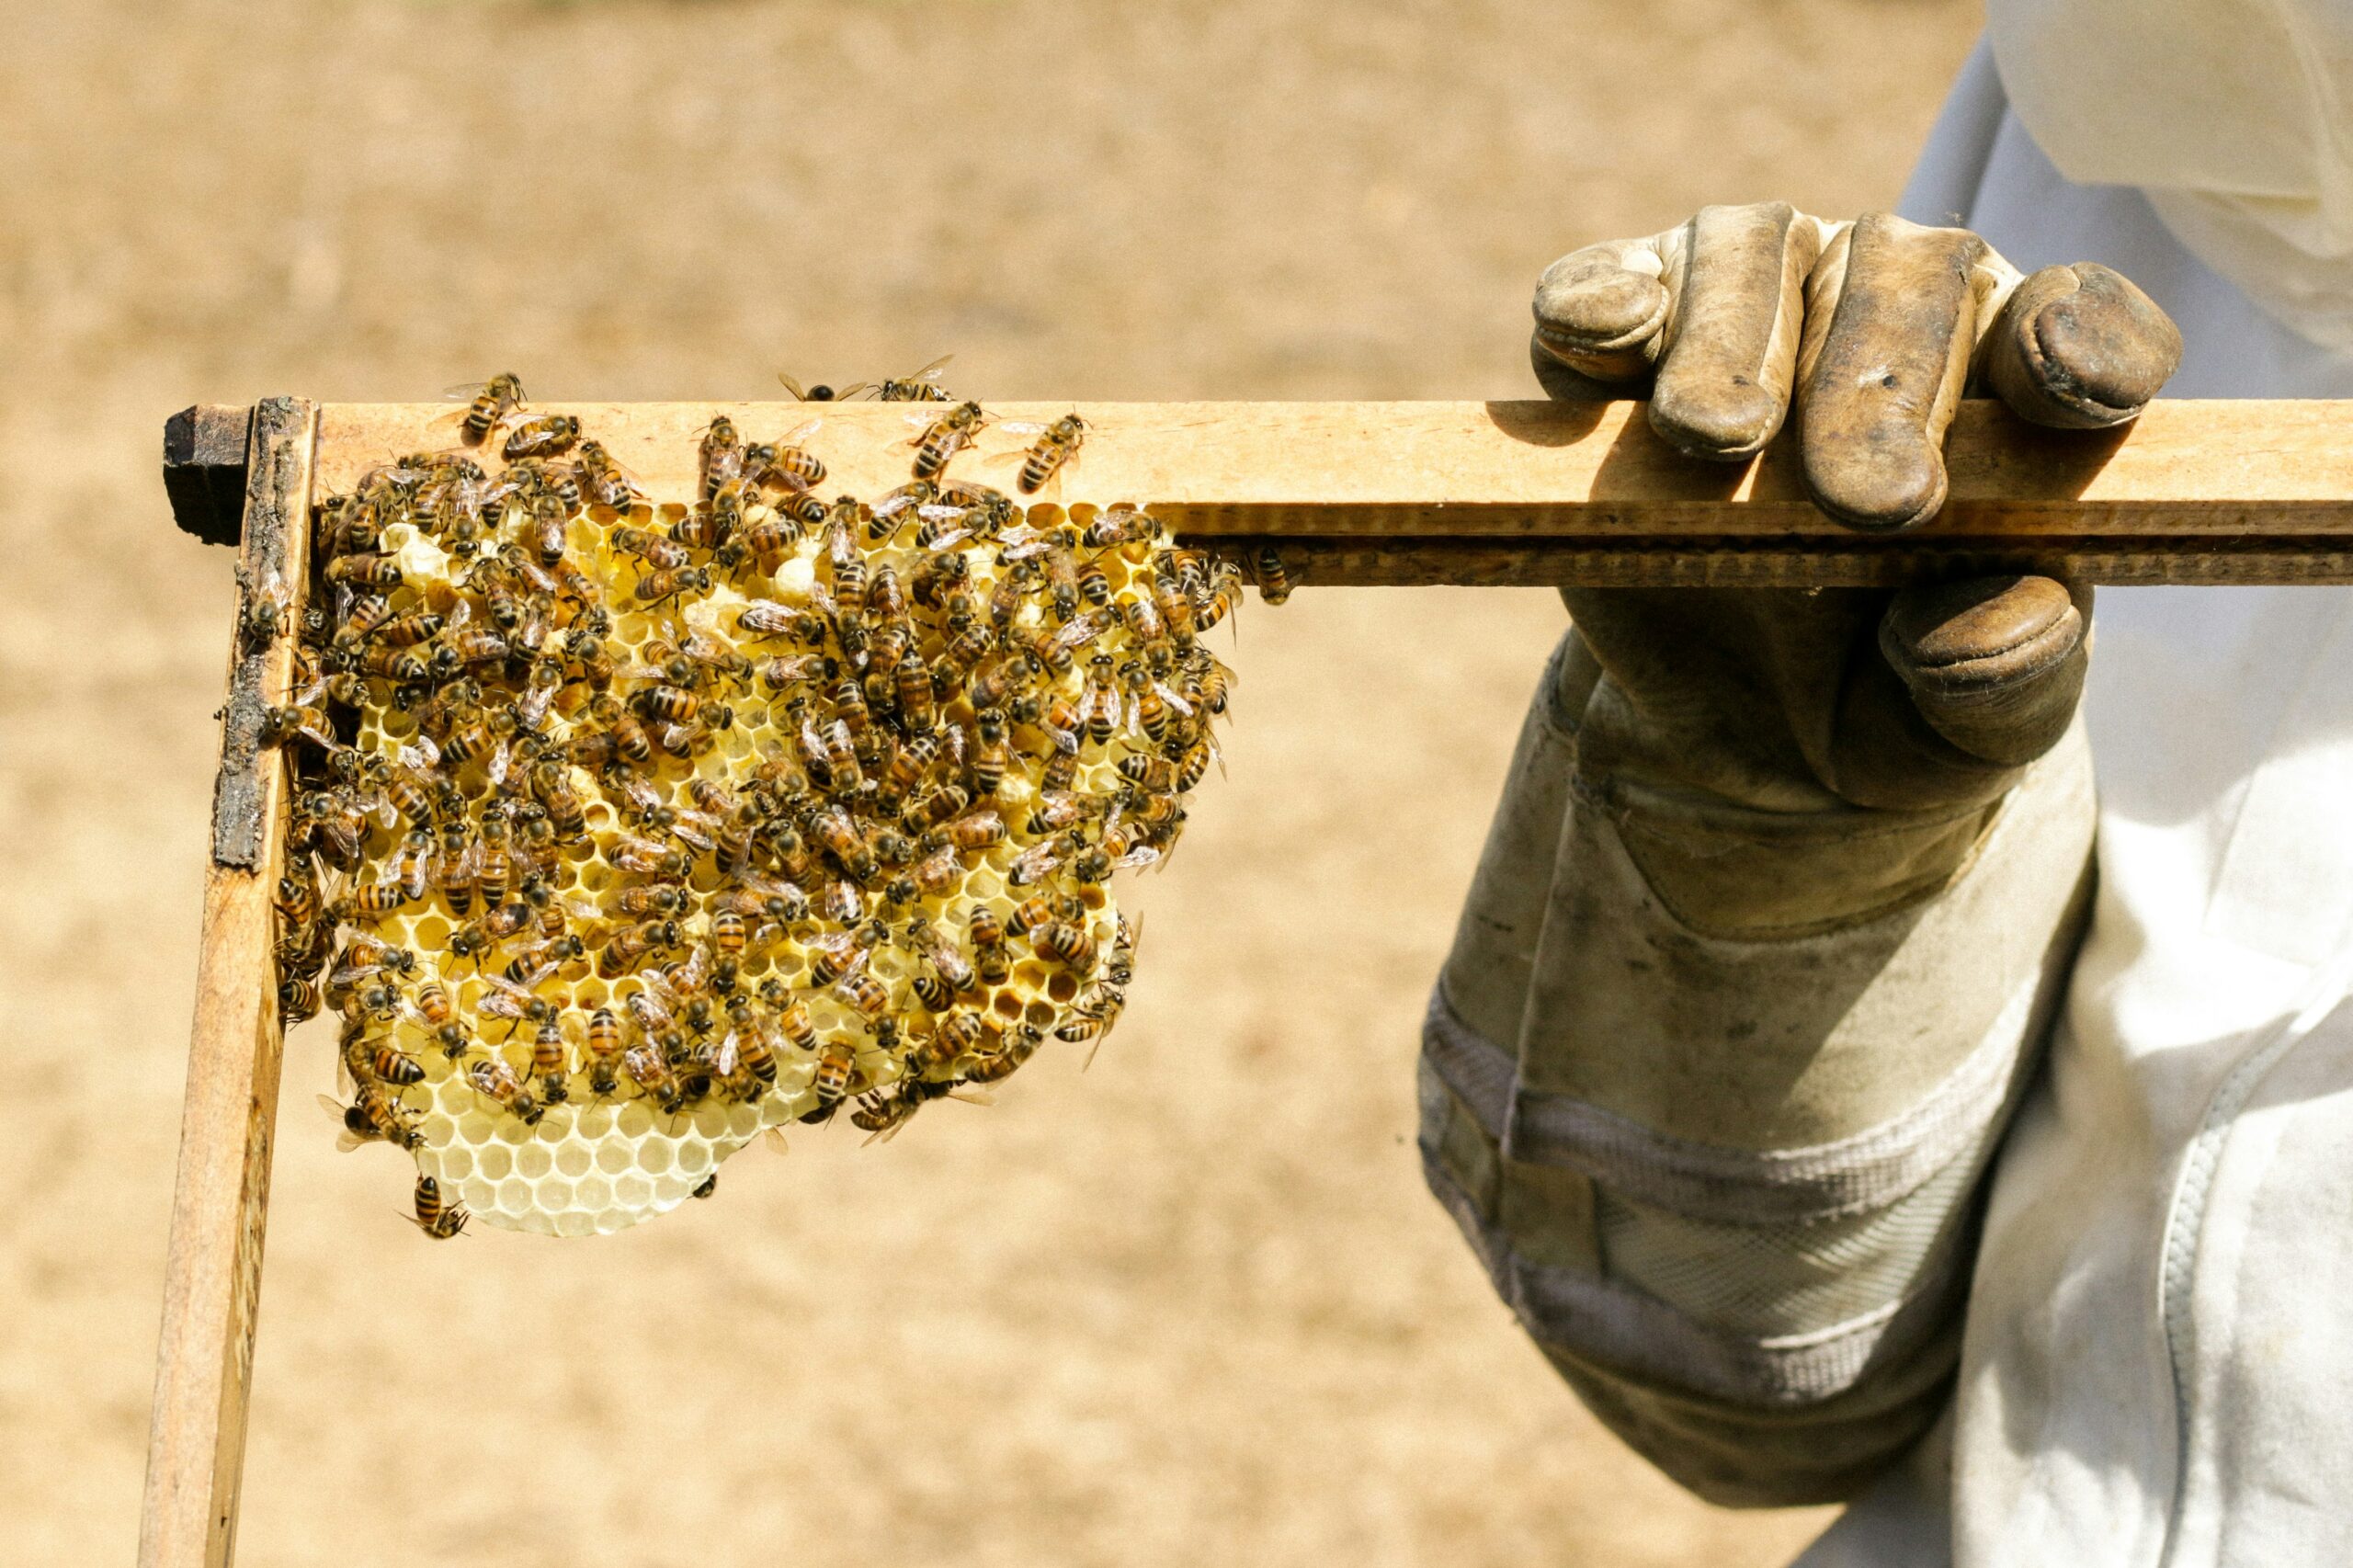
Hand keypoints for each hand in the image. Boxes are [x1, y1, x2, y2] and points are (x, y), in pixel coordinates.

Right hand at [1528, 205, 2180, 931]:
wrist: (1737, 744)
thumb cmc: (1890, 703)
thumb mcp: (1971, 735)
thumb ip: (2011, 679)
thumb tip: (1978, 620)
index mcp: (2022, 389)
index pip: (2077, 320)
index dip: (2084, 339)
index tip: (2080, 391)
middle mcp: (1897, 307)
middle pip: (1908, 278)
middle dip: (1881, 388)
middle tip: (1870, 504)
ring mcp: (1757, 301)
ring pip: (1754, 253)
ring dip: (1735, 343)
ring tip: (1717, 439)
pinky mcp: (1633, 335)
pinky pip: (1612, 285)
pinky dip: (1601, 297)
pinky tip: (1610, 332)